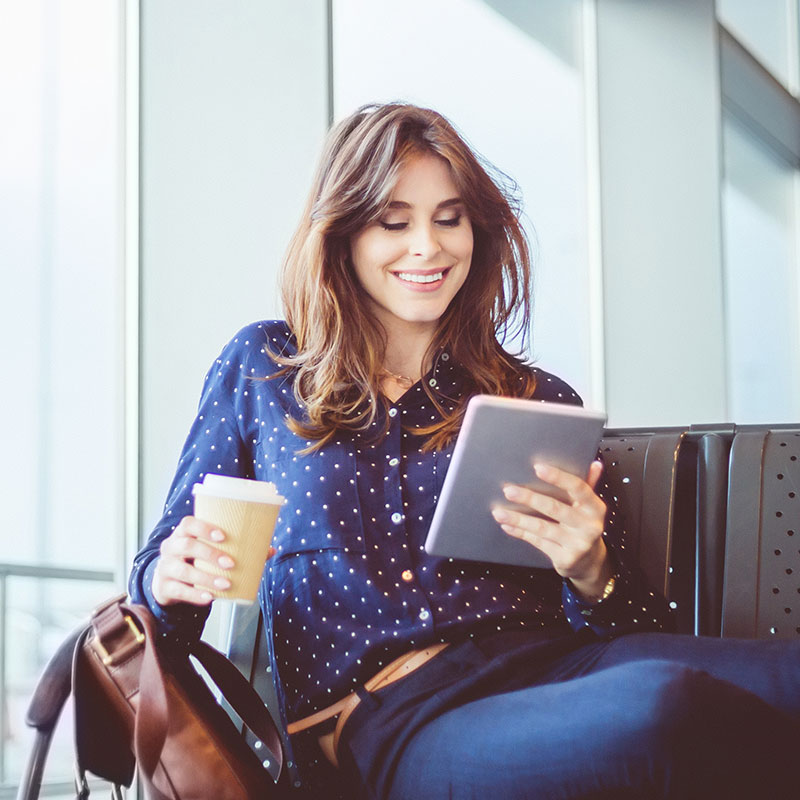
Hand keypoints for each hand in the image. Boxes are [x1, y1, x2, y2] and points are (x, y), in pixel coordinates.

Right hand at [152, 516, 275, 606]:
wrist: (168, 582)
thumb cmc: (195, 560)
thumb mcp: (209, 552)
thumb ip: (237, 549)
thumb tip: (269, 550)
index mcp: (183, 534)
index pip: (188, 523)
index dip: (204, 528)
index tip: (223, 536)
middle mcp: (171, 547)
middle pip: (186, 545)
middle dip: (210, 554)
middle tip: (231, 563)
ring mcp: (165, 567)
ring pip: (183, 570)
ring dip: (206, 577)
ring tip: (226, 584)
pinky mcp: (164, 587)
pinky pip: (178, 590)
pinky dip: (195, 595)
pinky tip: (209, 597)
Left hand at [490, 461, 612, 597]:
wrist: (589, 561)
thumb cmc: (583, 525)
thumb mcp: (589, 506)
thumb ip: (588, 484)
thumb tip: (594, 464)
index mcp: (595, 508)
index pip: (578, 488)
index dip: (558, 477)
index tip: (537, 468)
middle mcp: (589, 526)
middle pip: (555, 508)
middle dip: (529, 498)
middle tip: (508, 490)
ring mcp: (578, 544)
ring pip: (542, 528)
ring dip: (518, 519)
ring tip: (499, 512)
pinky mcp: (565, 558)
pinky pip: (537, 542)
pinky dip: (520, 533)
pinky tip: (507, 526)